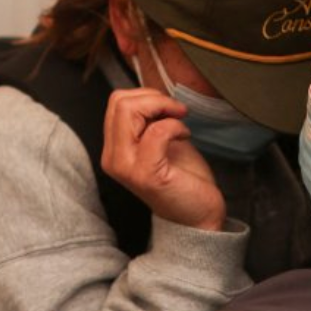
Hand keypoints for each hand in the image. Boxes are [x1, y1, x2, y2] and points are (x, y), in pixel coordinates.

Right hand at [99, 88, 226, 231]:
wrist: (197, 216)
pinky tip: (185, 136)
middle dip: (154, 97)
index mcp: (114, 148)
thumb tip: (152, 94)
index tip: (168, 107)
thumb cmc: (183, 178)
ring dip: (163, 108)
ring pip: (129, 110)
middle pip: (119, 102)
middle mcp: (113, 158)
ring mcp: (126, 167)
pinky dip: (175, 125)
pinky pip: (156, 131)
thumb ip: (147, 120)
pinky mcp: (146, 174)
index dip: (146, 95)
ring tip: (179, 121)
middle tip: (176, 111)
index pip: (115, 102)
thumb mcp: (159, 141)